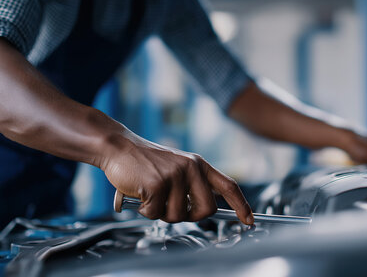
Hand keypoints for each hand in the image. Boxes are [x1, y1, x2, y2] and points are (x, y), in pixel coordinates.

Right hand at [100, 133, 253, 223]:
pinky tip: (140, 193)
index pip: (228, 185)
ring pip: (178, 216)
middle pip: (207, 210)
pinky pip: (156, 213)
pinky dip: (145, 210)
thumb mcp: (175, 167)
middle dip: (190, 216)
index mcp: (198, 164)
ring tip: (150, 194)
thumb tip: (200, 211)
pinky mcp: (157, 183)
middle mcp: (191, 168)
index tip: (249, 220)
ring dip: (160, 212)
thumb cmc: (144, 162)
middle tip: (170, 207)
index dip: (241, 205)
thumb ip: (191, 185)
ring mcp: (175, 175)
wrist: (118, 146)